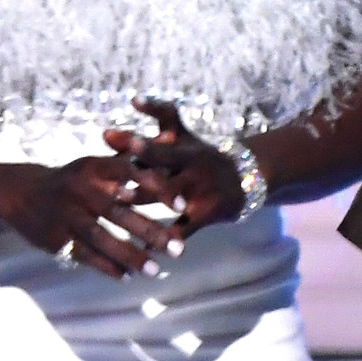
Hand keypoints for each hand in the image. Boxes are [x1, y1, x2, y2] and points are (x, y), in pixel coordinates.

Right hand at [0, 154, 176, 278]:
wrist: (20, 193)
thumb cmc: (71, 180)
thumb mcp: (94, 166)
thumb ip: (128, 168)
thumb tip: (169, 153)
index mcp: (93, 168)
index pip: (132, 174)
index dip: (159, 188)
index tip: (182, 206)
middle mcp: (79, 190)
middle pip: (119, 213)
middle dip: (151, 232)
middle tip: (178, 249)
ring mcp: (66, 216)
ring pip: (102, 239)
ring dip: (130, 256)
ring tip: (154, 270)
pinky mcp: (54, 238)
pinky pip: (84, 255)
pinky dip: (106, 267)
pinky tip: (127, 276)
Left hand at [106, 96, 248, 231]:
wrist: (245, 179)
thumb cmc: (199, 156)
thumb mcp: (182, 137)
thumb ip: (154, 124)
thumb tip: (121, 111)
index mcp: (185, 147)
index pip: (162, 142)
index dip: (144, 140)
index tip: (117, 138)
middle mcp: (194, 166)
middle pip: (165, 165)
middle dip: (142, 168)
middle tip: (116, 176)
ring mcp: (200, 191)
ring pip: (170, 197)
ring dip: (145, 199)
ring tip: (120, 203)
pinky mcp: (206, 215)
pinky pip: (183, 230)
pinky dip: (164, 240)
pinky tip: (142, 250)